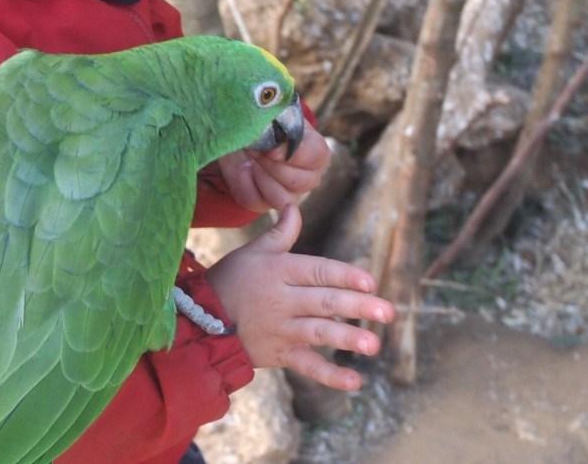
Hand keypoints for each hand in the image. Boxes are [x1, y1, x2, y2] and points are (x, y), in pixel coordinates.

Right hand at [206, 204, 394, 390]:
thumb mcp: (253, 251)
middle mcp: (282, 300)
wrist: (200, 320)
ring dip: (346, 339)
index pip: (317, 271)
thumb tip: (294, 205)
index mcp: (279, 271)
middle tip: (387, 312)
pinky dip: (330, 376)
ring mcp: (281, 329)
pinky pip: (307, 366)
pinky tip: (354, 381)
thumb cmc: (230, 280)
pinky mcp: (279, 354)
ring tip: (373, 345)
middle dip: (357, 307)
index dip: (344, 276)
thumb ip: (280, 232)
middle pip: (324, 302)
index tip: (370, 282)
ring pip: (318, 333)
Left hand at [218, 120, 329, 212]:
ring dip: (259, 175)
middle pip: (299, 182)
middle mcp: (309, 178)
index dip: (291, 153)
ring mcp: (289, 194)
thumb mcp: (270, 115)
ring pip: (280, 198)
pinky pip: (256, 201)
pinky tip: (243, 168)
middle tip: (253, 147)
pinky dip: (244, 184)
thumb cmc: (262, 124)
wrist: (242, 138)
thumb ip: (274, 114)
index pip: (315, 157)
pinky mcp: (265, 203)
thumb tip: (269, 110)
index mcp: (316, 153)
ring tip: (250, 156)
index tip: (270, 148)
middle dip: (271, 164)